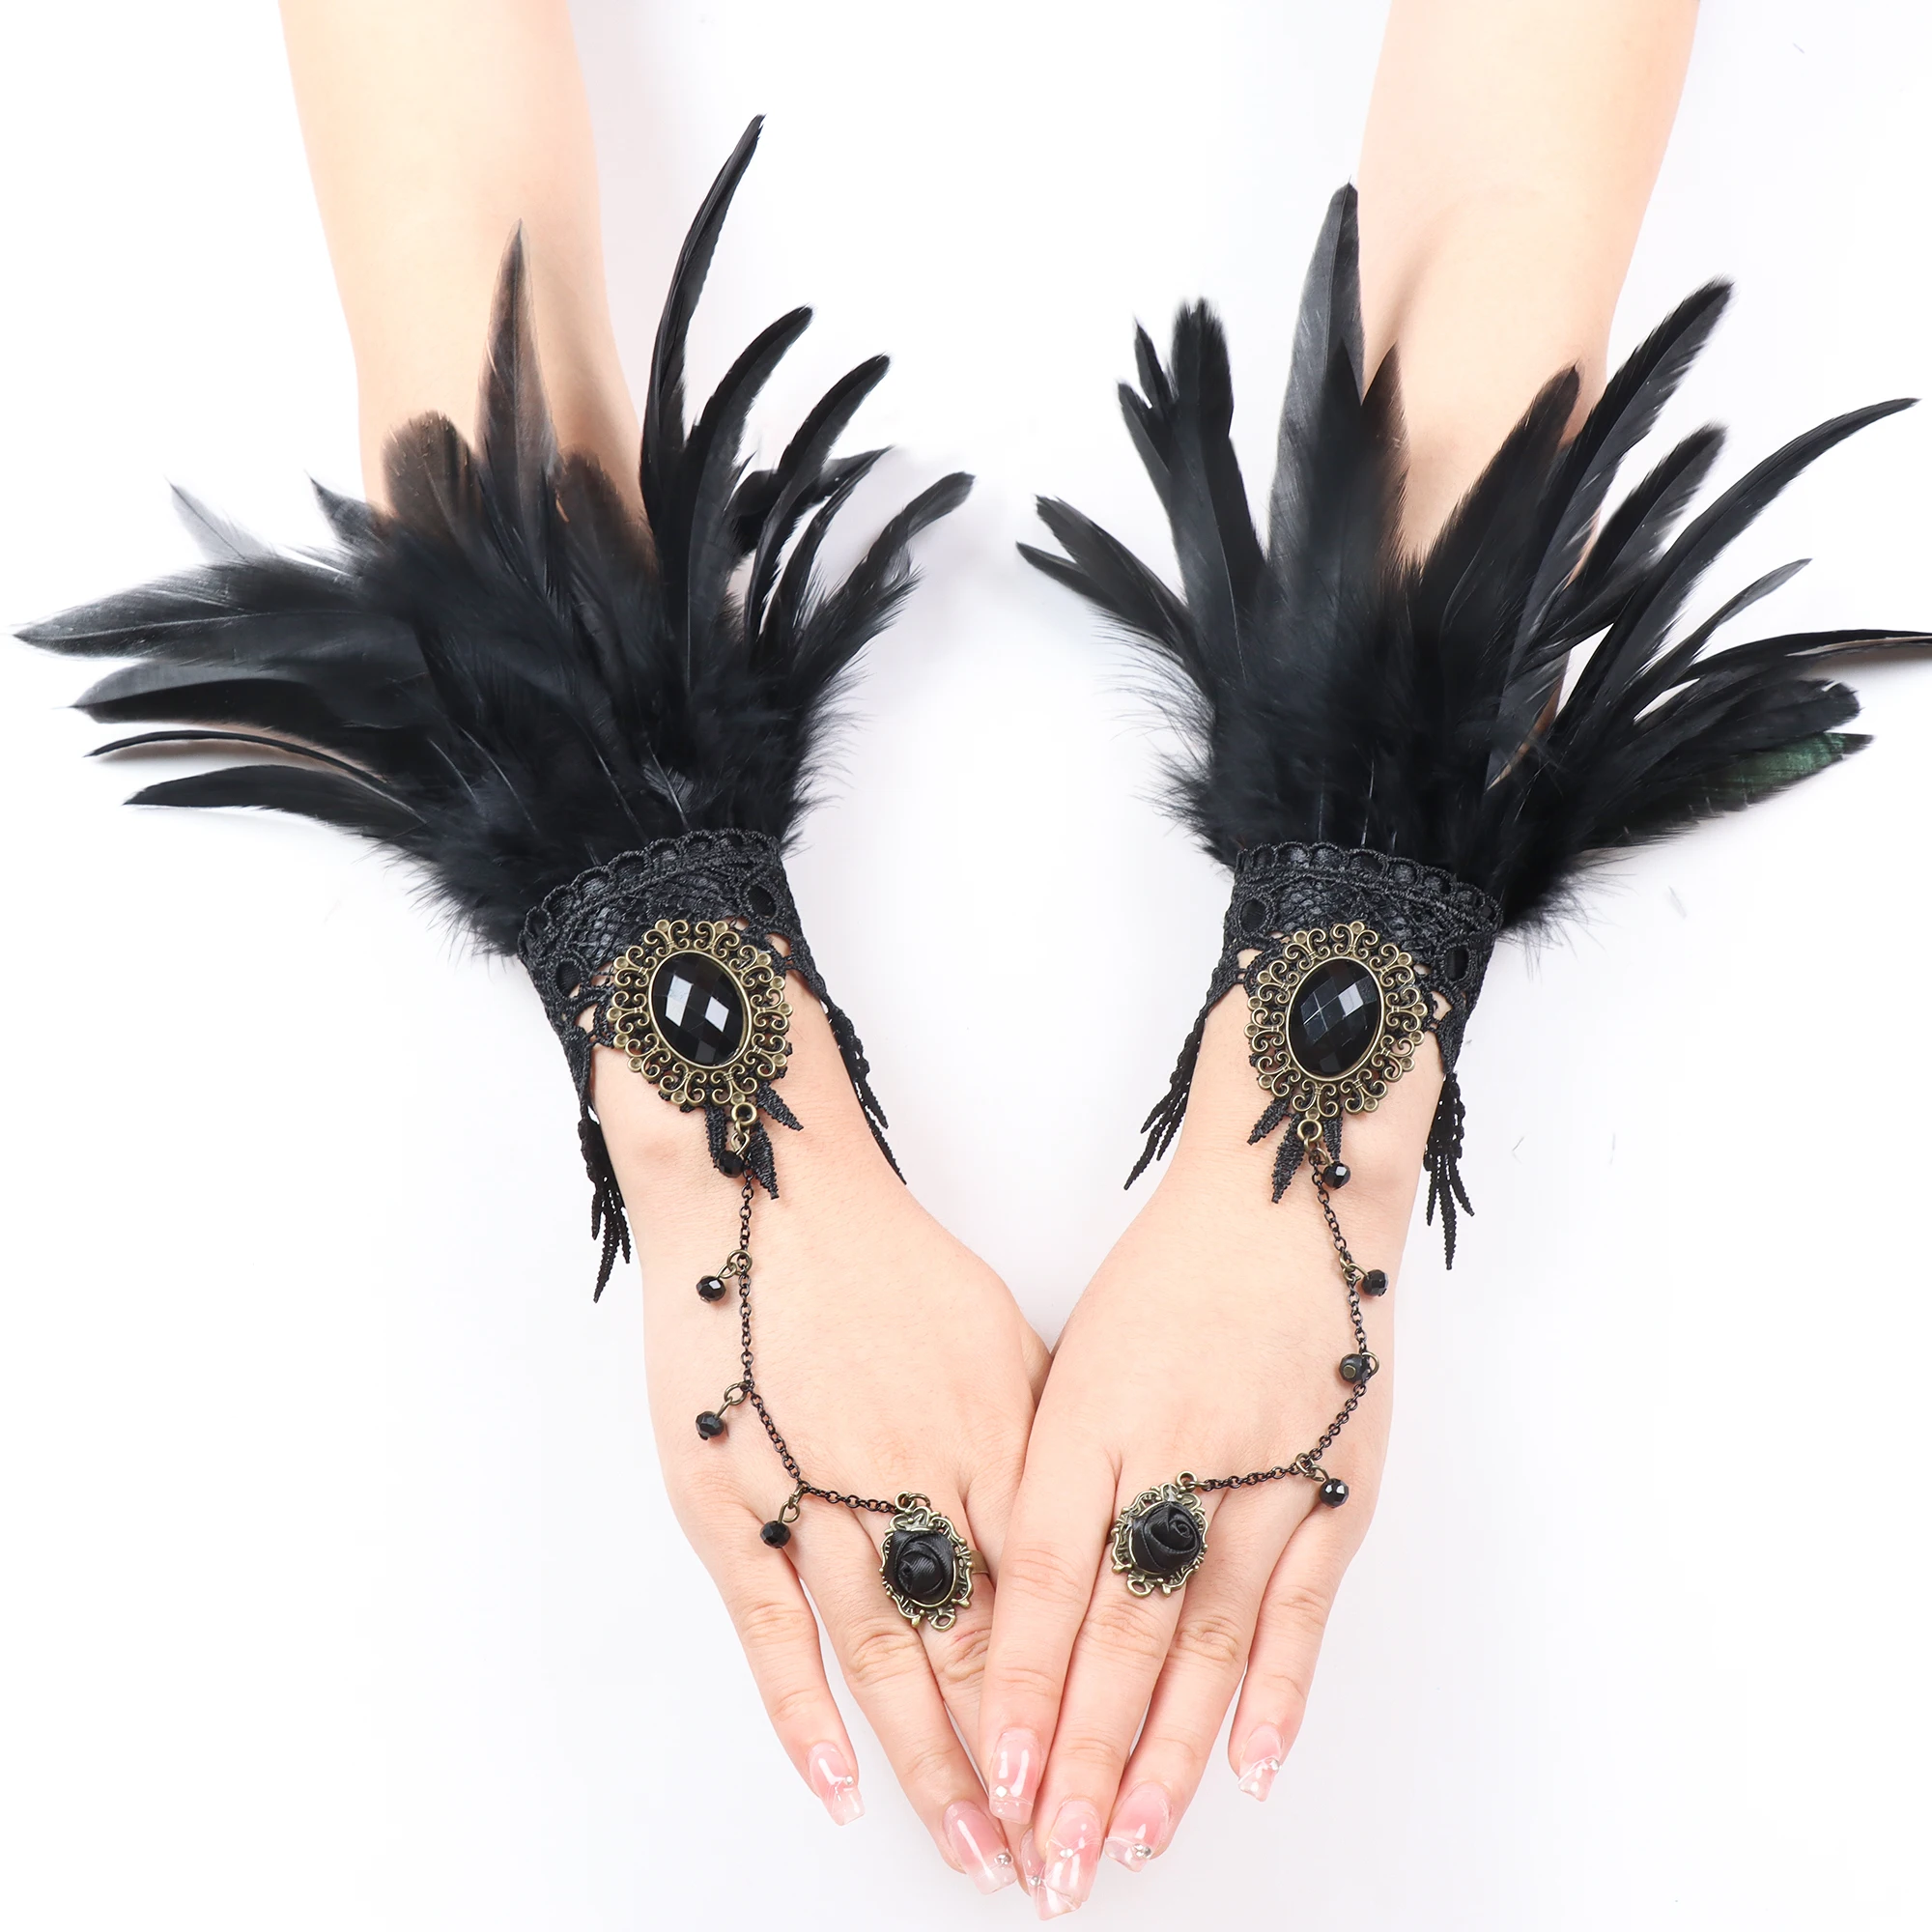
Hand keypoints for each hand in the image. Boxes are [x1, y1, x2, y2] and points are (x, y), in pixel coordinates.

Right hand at [594, 985, 1047, 1894]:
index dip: (1083, 1696)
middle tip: (1054, 1860)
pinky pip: (773, 1625)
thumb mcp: (998, 1335)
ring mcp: (820, 1492)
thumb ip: (1038, 1443)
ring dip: (934, 1763)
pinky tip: (839, 1783)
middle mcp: (920, 1475)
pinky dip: (804, 1709)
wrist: (763, 1193)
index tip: (1113, 1775)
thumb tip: (1083, 1533)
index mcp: (997, 1436)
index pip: (1055, 1600)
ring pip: (892, 1654)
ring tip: (974, 1851)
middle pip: (983, 1645)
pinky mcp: (732, 1499)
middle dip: (1022, 1761)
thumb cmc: (887, 1258)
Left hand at [980, 990, 1436, 1910]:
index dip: (1022, 1686)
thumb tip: (1007, 1602)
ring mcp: (1262, 1469)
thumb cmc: (1168, 1275)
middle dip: (1085, 1756)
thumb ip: (1048, 1479)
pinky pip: (1304, 1603)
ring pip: (1207, 1637)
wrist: (1288, 1197)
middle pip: (1121, 1630)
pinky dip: (1278, 1690)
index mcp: (1090, 1418)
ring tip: (1136, 1842)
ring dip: (1171, 1751)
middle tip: (1056, 1862)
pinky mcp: (1337, 1481)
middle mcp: (1171, 1452)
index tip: (996, 1779)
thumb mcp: (1076, 1359)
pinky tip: (1250, 1768)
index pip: (1046, 1580)